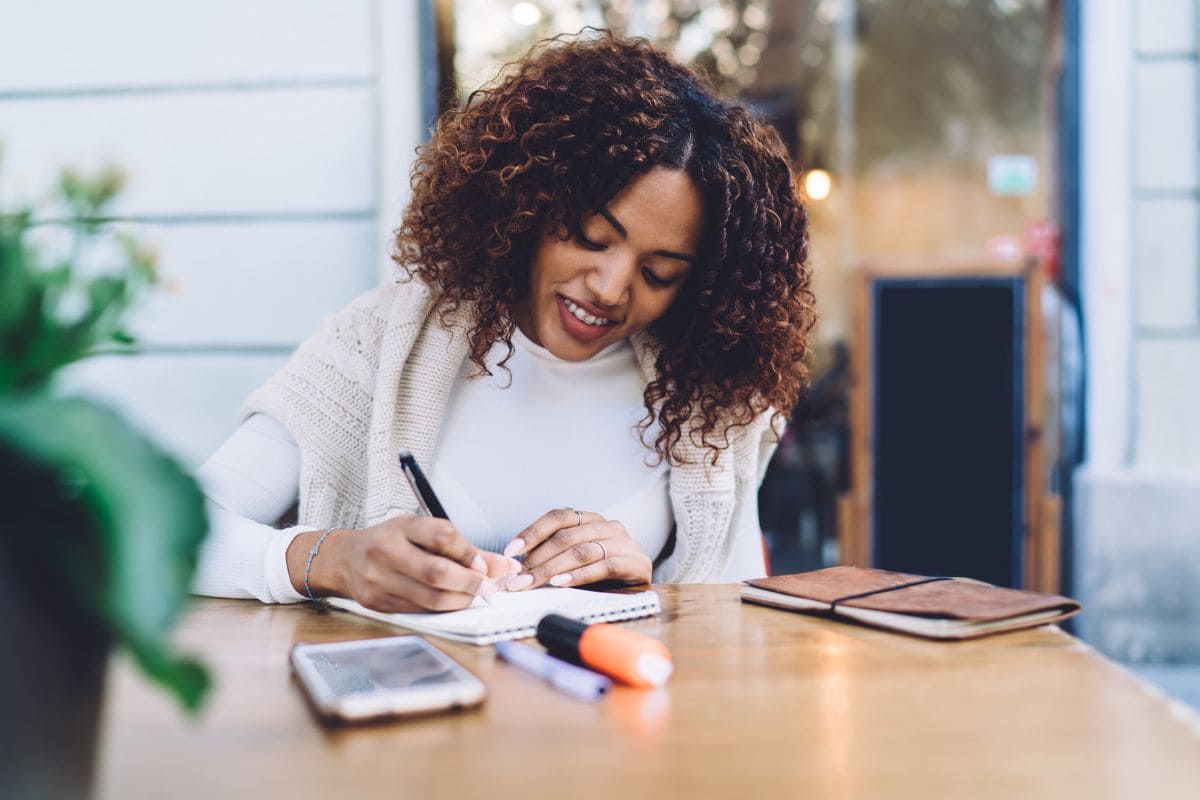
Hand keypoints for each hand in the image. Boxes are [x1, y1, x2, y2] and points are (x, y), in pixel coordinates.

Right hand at [290, 516, 517, 612]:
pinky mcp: (380, 604)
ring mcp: (381, 580)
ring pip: (431, 598)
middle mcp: (387, 552)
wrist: (345, 559)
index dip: (469, 552)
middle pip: (437, 572)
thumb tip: (501, 566)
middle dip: (469, 582)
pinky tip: (451, 601)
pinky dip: (442, 608)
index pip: (442, 536)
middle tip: (486, 586)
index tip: (483, 564)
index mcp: (401, 527)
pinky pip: (421, 611)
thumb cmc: (390, 541)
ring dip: (460, 600)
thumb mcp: (422, 531)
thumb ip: (463, 548)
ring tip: (472, 595)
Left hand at [501, 508, 651, 589]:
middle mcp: (608, 526)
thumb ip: (551, 557)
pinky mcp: (636, 563)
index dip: (533, 532)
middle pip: (567, 536)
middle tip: (517, 576)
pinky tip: (561, 583)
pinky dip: (580, 575)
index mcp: (590, 519)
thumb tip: (515, 567)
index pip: (558, 517)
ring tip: (533, 581)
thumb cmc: (600, 574)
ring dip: (553, 568)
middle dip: (538, 557)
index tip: (511, 551)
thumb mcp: (573, 559)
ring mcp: (624, 543)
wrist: (640, 587)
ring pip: (583, 551)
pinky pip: (604, 566)